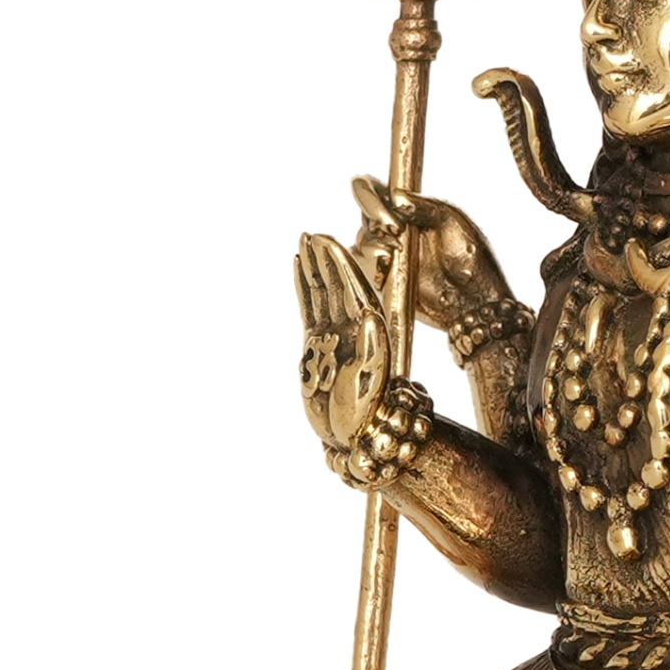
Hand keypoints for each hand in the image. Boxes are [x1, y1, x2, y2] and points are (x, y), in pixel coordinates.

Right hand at [293, 233, 389, 451]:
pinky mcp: (317, 345)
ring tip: (304, 242)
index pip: (352, 290)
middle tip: (313, 233)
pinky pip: (310, 308)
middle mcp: (352, 328)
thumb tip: (369, 315)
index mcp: (368, 332)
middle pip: (337, 285)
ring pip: (322, 293)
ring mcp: (334, 335)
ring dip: (314, 268)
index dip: (340, 265)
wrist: (353, 436)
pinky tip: (298, 268)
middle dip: (326, 260)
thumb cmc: (365, 413)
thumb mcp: (371, 381)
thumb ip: (370, 348)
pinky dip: (304, 288)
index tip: (327, 243)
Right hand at [350, 177, 509, 332]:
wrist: (475, 297)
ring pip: (363, 241)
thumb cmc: (470, 254)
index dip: (371, 192)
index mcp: (407, 208)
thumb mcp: (451, 221)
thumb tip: (397, 196)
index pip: (376, 191)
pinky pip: (365, 267)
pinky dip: (373, 262)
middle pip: (365, 214)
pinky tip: (389, 262)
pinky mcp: (383, 278)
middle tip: (395, 226)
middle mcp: (392, 228)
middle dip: (375, 216)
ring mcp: (386, 253)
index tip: (385, 204)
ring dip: (376, 242)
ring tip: (397, 248)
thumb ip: (424, 207)